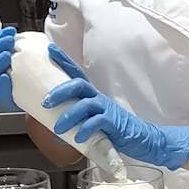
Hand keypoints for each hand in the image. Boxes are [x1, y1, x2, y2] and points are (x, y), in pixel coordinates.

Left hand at [43, 65, 188, 170]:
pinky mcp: (114, 123)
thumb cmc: (114, 129)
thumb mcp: (94, 119)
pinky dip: (85, 129)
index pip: (77, 73)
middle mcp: (99, 98)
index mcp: (93, 95)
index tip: (50, 49)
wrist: (142, 138)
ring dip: (69, 116)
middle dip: (60, 91)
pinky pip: (98, 122)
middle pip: (79, 85)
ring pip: (85, 105)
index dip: (64, 61)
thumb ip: (77, 119)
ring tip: (57, 129)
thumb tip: (52, 128)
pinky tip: (77, 138)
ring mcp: (107, 109)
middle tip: (45, 103)